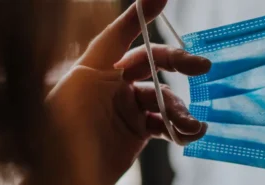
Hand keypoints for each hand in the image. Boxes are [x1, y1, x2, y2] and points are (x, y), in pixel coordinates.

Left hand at [45, 0, 208, 183]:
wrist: (62, 176)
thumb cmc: (61, 129)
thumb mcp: (80, 83)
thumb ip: (108, 47)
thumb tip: (139, 7)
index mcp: (94, 67)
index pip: (121, 34)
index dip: (140, 15)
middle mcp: (111, 83)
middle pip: (151, 62)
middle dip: (178, 63)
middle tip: (202, 67)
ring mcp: (125, 108)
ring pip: (163, 97)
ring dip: (180, 110)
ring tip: (189, 126)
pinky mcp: (136, 132)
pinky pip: (164, 123)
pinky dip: (180, 128)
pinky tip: (189, 134)